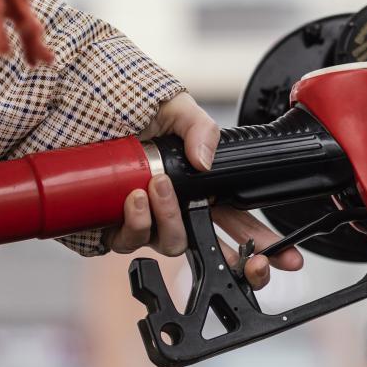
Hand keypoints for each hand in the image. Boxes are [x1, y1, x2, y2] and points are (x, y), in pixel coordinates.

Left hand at [103, 93, 303, 288]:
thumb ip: (200, 127)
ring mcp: (148, 222)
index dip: (263, 243)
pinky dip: (137, 222)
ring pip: (173, 243)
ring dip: (169, 218)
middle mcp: (177, 209)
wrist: (79, 111)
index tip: (287, 259)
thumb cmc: (130, 111)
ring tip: (157, 186)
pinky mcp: (116, 228)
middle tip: (228, 239)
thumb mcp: (175, 107)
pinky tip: (135, 199)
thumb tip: (205, 161)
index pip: (239, 220)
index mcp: (201, 188)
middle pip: (211, 247)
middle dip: (233, 258)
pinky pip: (132, 242)